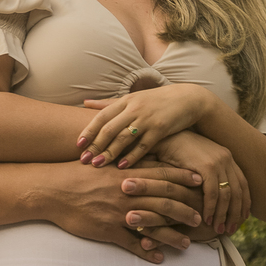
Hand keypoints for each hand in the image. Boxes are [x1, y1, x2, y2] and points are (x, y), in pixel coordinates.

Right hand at [47, 161, 202, 263]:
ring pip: (154, 225)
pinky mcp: (108, 230)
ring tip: (188, 243)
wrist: (50, 189)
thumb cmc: (75, 173)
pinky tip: (159, 258)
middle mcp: (127, 193)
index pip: (162, 174)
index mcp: (126, 174)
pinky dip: (147, 252)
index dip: (183, 177)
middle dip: (186, 209)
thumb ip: (124, 162)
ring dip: (173, 236)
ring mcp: (119, 213)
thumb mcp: (102, 163)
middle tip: (200, 217)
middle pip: (165, 201)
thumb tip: (143, 156)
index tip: (201, 181)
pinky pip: (132, 244)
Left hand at [77, 84, 216, 167]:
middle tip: (83, 160)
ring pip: (124, 137)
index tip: (77, 145)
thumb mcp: (132, 98)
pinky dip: (132, 156)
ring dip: (109, 152)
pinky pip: (143, 145)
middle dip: (95, 145)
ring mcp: (147, 118)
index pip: (101, 117)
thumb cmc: (156, 101)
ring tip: (97, 165)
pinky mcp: (161, 129)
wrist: (188, 99)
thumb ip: (108, 103)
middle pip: (109, 128)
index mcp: (125, 101)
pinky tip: (122, 167)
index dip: (88, 131)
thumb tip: (84, 103)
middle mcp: (134, 108)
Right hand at [150, 131, 250, 234]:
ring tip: (218, 229)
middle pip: (238, 192)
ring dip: (223, 215)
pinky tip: (206, 218)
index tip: (241, 219)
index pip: (243, 185)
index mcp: (227, 157)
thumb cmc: (175, 149)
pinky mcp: (207, 166)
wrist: (165, 134)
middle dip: (235, 214)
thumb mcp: (197, 161)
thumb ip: (207, 174)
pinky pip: (213, 193)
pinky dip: (211, 208)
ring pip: (227, 195)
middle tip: (229, 230)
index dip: (243, 203)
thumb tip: (212, 195)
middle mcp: (227, 159)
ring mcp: (218, 162)